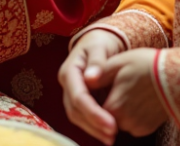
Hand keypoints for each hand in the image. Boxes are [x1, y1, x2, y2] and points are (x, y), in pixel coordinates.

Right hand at [59, 29, 125, 144]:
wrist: (97, 43)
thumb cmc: (100, 43)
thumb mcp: (99, 47)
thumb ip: (97, 61)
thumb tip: (90, 78)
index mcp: (69, 71)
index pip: (78, 97)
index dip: (93, 113)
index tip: (111, 125)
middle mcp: (66, 84)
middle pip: (75, 110)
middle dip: (93, 125)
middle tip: (112, 135)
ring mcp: (70, 92)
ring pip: (76, 116)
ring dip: (92, 129)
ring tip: (111, 138)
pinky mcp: (78, 99)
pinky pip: (82, 116)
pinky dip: (93, 126)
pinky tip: (107, 134)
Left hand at [94, 49, 167, 138]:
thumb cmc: (148, 66)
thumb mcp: (118, 63)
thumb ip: (99, 75)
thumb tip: (84, 80)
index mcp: (114, 107)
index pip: (94, 108)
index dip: (95, 96)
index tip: (101, 83)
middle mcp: (125, 123)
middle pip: (106, 115)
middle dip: (108, 102)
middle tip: (117, 84)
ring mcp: (138, 127)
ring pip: (120, 119)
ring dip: (121, 109)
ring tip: (130, 89)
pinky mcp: (149, 128)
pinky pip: (133, 122)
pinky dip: (133, 113)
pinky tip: (140, 98)